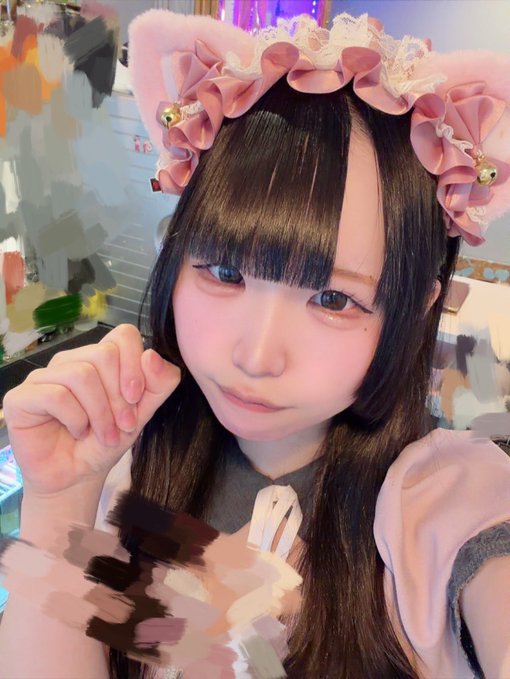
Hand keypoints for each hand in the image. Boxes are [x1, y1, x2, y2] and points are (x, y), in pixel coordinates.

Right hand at [2, 324, 180, 496]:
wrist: (78, 477)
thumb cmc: (105, 442)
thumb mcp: (142, 414)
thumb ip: (158, 384)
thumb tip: (152, 355)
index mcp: (98, 359)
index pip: (123, 335)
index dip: (135, 365)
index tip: (136, 398)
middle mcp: (70, 361)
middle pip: (104, 354)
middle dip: (119, 397)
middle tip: (121, 426)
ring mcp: (43, 377)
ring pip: (82, 375)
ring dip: (100, 413)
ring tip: (104, 435)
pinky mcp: (20, 397)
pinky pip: (55, 395)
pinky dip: (75, 419)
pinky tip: (77, 431)